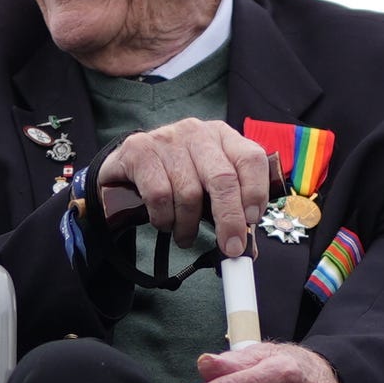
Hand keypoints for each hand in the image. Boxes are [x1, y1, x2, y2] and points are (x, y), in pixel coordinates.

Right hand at [96, 117, 275, 257]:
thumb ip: (232, 213)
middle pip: (223, 179)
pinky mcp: (139, 150)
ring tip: (184, 235)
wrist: (128, 165)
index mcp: (223, 136)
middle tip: (230, 248)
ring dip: (188, 225)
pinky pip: (159, 195)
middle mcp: (197, 132)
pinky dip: (164, 218)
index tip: (251, 221)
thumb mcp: (209, 188)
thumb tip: (248, 250)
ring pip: (189, 193)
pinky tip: (164, 222)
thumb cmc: (177, 177)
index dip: (256, 192)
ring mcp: (167, 139)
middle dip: (229, 219)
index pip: (251, 158)